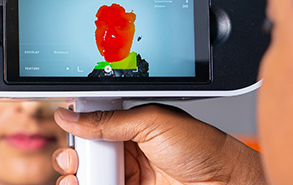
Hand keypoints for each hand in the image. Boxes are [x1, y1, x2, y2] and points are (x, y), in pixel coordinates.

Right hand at [52, 104, 265, 184]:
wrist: (226, 181)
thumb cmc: (202, 147)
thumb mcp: (152, 122)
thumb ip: (110, 120)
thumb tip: (71, 114)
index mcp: (131, 125)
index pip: (92, 125)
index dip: (76, 129)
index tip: (66, 132)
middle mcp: (128, 151)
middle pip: (86, 155)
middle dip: (72, 157)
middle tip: (73, 160)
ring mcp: (130, 177)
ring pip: (90, 178)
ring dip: (75, 178)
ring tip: (76, 179)